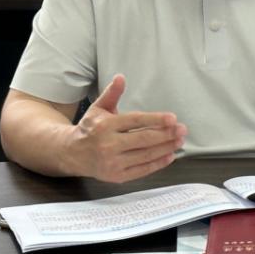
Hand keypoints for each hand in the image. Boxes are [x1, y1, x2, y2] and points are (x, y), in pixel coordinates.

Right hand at [62, 74, 186, 181]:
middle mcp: (108, 145)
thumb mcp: (98, 108)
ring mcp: (112, 163)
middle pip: (143, 140)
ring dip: (166, 148)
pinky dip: (158, 163)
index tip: (172, 118)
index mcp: (105, 125)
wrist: (72, 153)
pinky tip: (170, 155)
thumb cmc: (90, 128)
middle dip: (166, 135)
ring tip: (179, 140)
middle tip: (182, 129)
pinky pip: (142, 170)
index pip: (134, 121)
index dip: (155, 120)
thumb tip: (121, 77)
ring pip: (145, 155)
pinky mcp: (117, 176)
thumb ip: (112, 94)